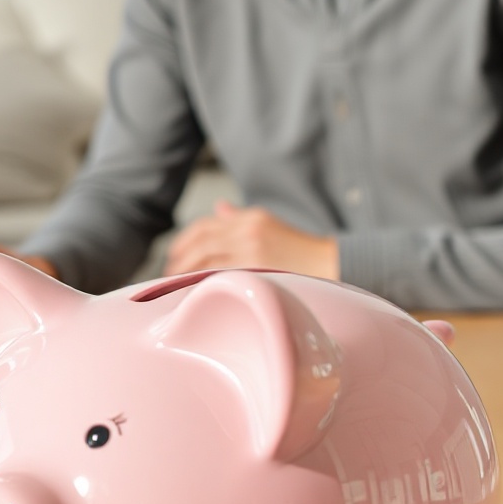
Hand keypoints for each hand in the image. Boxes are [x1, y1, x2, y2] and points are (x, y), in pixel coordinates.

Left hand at [164, 202, 339, 280]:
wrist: (333, 265)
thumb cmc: (299, 252)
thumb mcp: (270, 226)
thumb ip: (240, 219)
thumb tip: (218, 209)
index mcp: (250, 218)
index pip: (205, 226)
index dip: (183, 242)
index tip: (174, 258)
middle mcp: (248, 230)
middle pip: (201, 243)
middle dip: (180, 261)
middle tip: (170, 277)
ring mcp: (252, 251)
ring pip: (206, 260)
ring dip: (186, 273)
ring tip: (178, 287)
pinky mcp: (258, 270)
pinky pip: (220, 277)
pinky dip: (203, 283)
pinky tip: (195, 293)